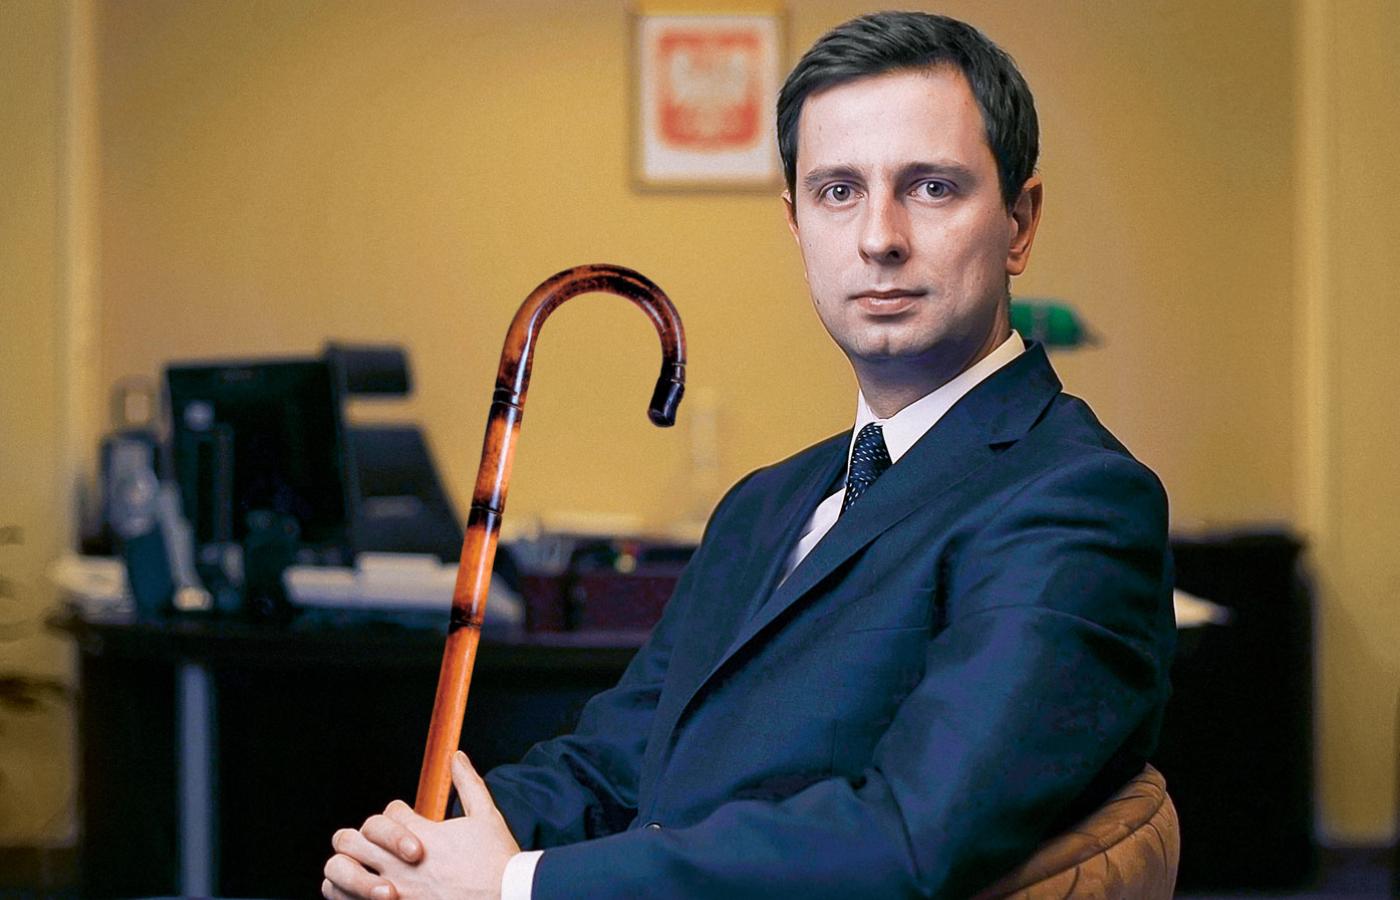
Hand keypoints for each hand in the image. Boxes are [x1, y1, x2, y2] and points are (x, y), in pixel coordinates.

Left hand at [323, 751, 520, 899]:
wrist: (508, 899)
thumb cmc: (498, 863)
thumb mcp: (486, 816)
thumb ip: (468, 784)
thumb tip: (457, 756)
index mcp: (421, 835)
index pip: (388, 813)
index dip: (397, 814)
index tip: (408, 822)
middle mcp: (399, 864)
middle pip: (350, 839)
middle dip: (360, 836)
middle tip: (373, 843)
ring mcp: (394, 893)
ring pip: (343, 873)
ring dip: (349, 868)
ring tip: (361, 869)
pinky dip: (352, 897)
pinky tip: (368, 894)